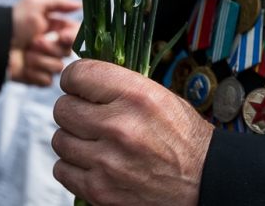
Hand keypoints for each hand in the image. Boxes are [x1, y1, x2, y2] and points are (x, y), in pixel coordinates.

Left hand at [8, 0, 80, 86]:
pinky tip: (25, 66)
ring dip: (40, 60)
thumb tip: (81, 4)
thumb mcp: (35, 5)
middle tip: (34, 41)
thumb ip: (60, 2)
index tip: (62, 36)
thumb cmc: (13, 23)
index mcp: (56, 29)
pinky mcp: (37, 78)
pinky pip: (47, 81)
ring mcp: (46, 63)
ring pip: (58, 67)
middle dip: (50, 47)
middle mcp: (53, 46)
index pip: (76, 35)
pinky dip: (35, 74)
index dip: (71, 37)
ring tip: (26, 53)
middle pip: (68, 52)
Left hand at [52, 60, 213, 205]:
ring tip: (94, 141)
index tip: (78, 86)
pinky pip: (62, 170)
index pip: (77, 75)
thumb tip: (84, 78)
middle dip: (73, 110)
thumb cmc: (184, 138)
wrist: (204, 181)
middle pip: (62, 108)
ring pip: (59, 140)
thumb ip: (120, 85)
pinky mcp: (100, 190)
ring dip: (73, 139)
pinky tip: (93, 162)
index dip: (74, 80)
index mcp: (135, 95)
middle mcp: (119, 126)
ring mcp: (106, 161)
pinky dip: (73, 167)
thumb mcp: (160, 96)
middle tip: (88, 116)